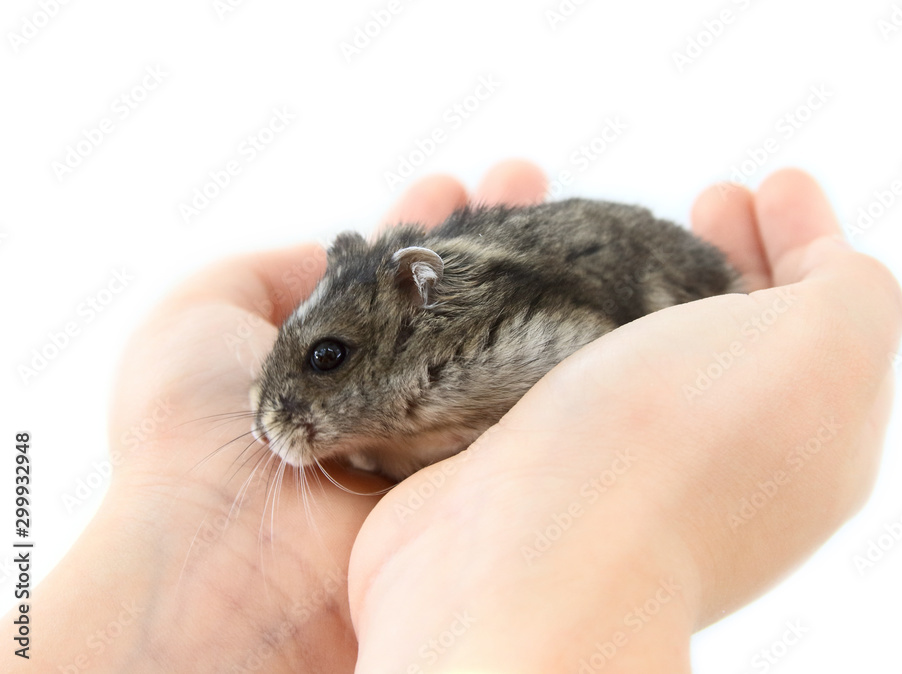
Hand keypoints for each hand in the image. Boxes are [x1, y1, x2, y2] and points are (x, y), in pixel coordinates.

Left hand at [14, 160, 547, 672]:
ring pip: (501, 346)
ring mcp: (434, 435)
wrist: (228, 562)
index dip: (425, 228)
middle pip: (457, 301)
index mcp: (327, 354)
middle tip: (533, 184)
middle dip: (495, 241)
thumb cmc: (191, 432)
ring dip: (539, 286)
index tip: (456, 184)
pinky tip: (590, 303)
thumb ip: (267, 273)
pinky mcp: (469, 478)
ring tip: (573, 230)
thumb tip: (333, 253)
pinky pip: (522, 408)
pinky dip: (556, 354)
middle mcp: (388, 388)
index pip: (393, 279)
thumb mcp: (197, 317)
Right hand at [347, 167, 901, 671]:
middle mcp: (694, 450)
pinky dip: (472, 279)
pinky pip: (485, 341)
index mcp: (791, 435)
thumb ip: (857, 297)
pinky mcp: (496, 452)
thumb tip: (825, 270)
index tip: (763, 187)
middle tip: (698, 199)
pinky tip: (453, 226)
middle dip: (700, 247)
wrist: (523, 570)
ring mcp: (588, 455)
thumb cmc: (678, 453)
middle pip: (705, 325)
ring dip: (561, 248)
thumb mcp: (825, 354)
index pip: (812, 323)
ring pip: (581, 324)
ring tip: (526, 184)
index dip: (801, 243)